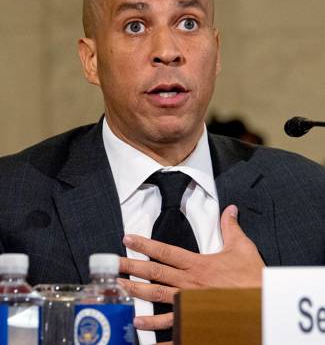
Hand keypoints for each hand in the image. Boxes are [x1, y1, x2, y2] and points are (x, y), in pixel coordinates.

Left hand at [119, 204, 263, 330]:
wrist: (263, 305)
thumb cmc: (252, 278)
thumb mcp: (242, 248)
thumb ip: (231, 227)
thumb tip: (230, 208)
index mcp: (197, 265)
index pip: (165, 252)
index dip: (144, 245)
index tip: (127, 239)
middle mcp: (188, 284)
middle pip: (154, 275)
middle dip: (130, 269)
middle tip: (112, 267)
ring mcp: (189, 304)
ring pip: (157, 299)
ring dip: (136, 296)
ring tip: (120, 294)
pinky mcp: (194, 321)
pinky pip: (171, 327)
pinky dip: (155, 331)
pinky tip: (140, 330)